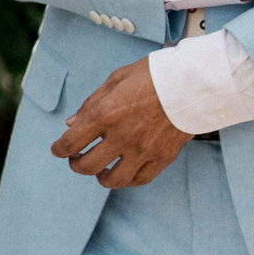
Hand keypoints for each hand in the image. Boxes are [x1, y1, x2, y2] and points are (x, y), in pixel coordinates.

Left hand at [51, 58, 192, 187]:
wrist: (194, 81)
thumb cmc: (155, 75)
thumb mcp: (117, 79)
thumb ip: (92, 103)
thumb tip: (72, 123)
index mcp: (105, 114)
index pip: (70, 143)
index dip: (59, 149)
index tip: (59, 149)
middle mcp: (121, 136)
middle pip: (87, 166)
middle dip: (76, 164)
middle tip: (78, 159)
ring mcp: (142, 150)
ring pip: (112, 180)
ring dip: (101, 177)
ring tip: (102, 169)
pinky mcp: (162, 157)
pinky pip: (139, 179)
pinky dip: (128, 179)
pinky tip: (125, 171)